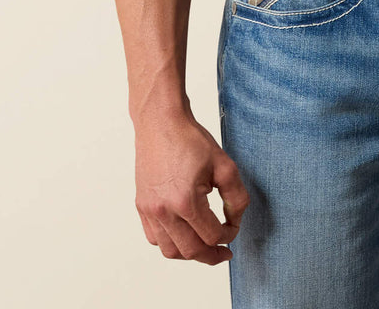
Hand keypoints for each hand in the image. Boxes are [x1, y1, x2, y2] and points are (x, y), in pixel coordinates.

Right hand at [134, 109, 249, 263]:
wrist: (161, 122)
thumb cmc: (189, 139)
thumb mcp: (224, 164)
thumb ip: (236, 196)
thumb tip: (236, 219)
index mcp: (185, 202)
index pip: (211, 236)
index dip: (229, 235)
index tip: (234, 227)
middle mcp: (163, 211)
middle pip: (190, 251)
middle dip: (211, 256)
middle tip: (224, 252)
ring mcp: (149, 210)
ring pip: (169, 250)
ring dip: (189, 253)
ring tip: (204, 245)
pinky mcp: (142, 206)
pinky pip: (154, 238)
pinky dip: (170, 242)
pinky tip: (184, 233)